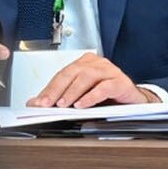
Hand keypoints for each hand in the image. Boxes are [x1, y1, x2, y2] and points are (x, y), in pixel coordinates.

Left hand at [28, 53, 156, 107]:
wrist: (132, 101)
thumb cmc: (106, 96)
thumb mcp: (79, 97)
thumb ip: (57, 97)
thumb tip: (34, 103)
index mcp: (84, 64)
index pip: (62, 74)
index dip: (49, 88)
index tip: (38, 102)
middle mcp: (97, 64)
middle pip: (72, 72)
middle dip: (57, 89)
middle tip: (47, 104)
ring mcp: (110, 71)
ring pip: (87, 76)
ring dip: (72, 92)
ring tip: (63, 104)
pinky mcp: (121, 82)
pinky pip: (104, 87)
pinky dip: (91, 96)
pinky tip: (82, 104)